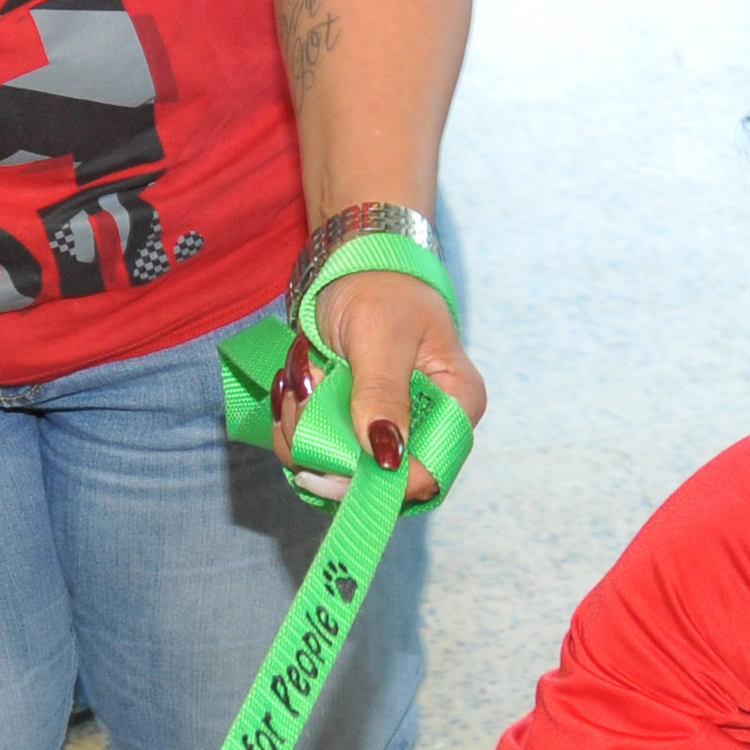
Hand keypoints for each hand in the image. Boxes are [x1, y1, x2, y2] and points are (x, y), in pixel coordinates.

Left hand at [278, 267, 481, 506]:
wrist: (352, 266)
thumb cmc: (380, 289)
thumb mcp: (381, 336)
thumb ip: (383, 394)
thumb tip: (387, 455)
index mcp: (456, 405)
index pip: (428, 473)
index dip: (379, 482)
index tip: (324, 461)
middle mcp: (425, 428)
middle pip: (376, 481)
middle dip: (326, 444)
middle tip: (304, 390)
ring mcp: (385, 431)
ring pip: (336, 469)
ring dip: (302, 428)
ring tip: (300, 375)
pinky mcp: (351, 428)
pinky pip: (316, 451)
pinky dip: (293, 423)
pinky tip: (294, 384)